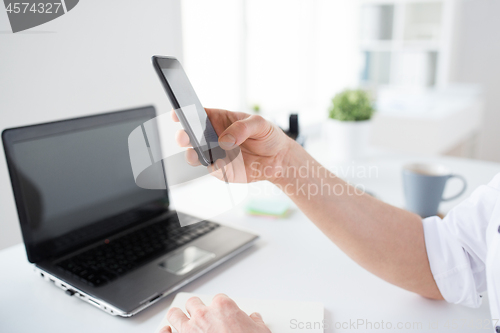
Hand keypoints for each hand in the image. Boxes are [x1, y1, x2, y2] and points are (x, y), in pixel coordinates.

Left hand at [160, 294, 270, 332]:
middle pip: (194, 303)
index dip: (220, 307)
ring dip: (177, 316)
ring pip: (175, 314)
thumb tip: (255, 319)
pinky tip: (166, 331)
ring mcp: (191, 328)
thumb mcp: (260, 331)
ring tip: (178, 318)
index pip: (218, 299)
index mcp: (223, 306)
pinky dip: (165, 332)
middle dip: (197, 308)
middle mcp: (205, 314)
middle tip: (201, 315)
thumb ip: (255, 322)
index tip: (222, 313)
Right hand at [172, 108, 293, 183]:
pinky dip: (215, 167)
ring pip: (195, 155)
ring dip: (194, 154)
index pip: (196, 113)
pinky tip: (222, 163)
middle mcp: (212, 136)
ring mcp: (215, 154)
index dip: (183, 112)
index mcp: (218, 119)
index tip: (177, 113)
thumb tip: (226, 139)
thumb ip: (242, 128)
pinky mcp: (222, 170)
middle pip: (190, 135)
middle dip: (184, 136)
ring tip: (200, 153)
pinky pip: (212, 169)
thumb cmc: (268, 135)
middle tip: (186, 137)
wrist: (279, 159)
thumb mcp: (259, 123)